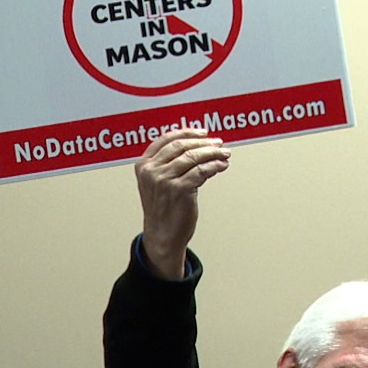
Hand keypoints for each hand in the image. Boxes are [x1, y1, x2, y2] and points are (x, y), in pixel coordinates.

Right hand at [134, 129, 229, 279]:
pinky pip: (202, 171)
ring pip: (194, 156)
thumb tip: (195, 146)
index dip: (187, 132)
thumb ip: (167, 164)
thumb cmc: (162, 210)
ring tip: (224, 154)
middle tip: (218, 143)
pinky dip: (215, 166)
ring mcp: (164, 180)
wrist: (162, 235)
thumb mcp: (156, 183)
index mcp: (143, 165)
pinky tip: (221, 166)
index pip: (166, 139)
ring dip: (213, 153)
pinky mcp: (179, 190)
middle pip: (182, 146)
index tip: (202, 133)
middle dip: (204, 142)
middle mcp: (152, 170)